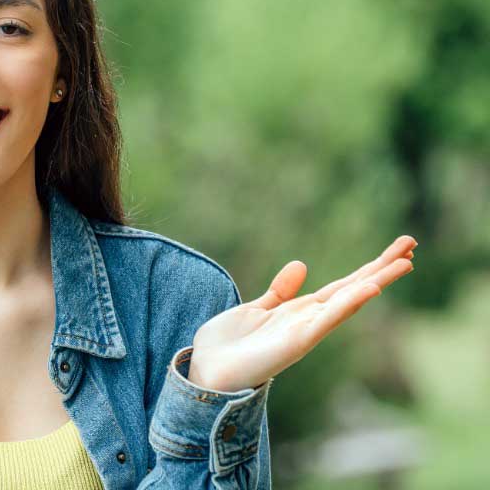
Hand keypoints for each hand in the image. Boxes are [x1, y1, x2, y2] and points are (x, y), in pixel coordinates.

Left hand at [187, 235, 416, 391]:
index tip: (395, 250)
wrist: (207, 373)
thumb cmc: (229, 346)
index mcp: (301, 312)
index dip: (367, 268)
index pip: (342, 285)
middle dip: (381, 268)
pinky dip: (348, 304)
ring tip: (404, 262)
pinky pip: (327, 320)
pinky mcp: (297, 342)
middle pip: (353, 289)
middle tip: (412, 245)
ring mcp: (306, 332)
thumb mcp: (257, 309)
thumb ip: (279, 291)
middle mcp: (310, 321)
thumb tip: (301, 264)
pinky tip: (369, 289)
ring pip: (348, 301)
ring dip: (376, 281)